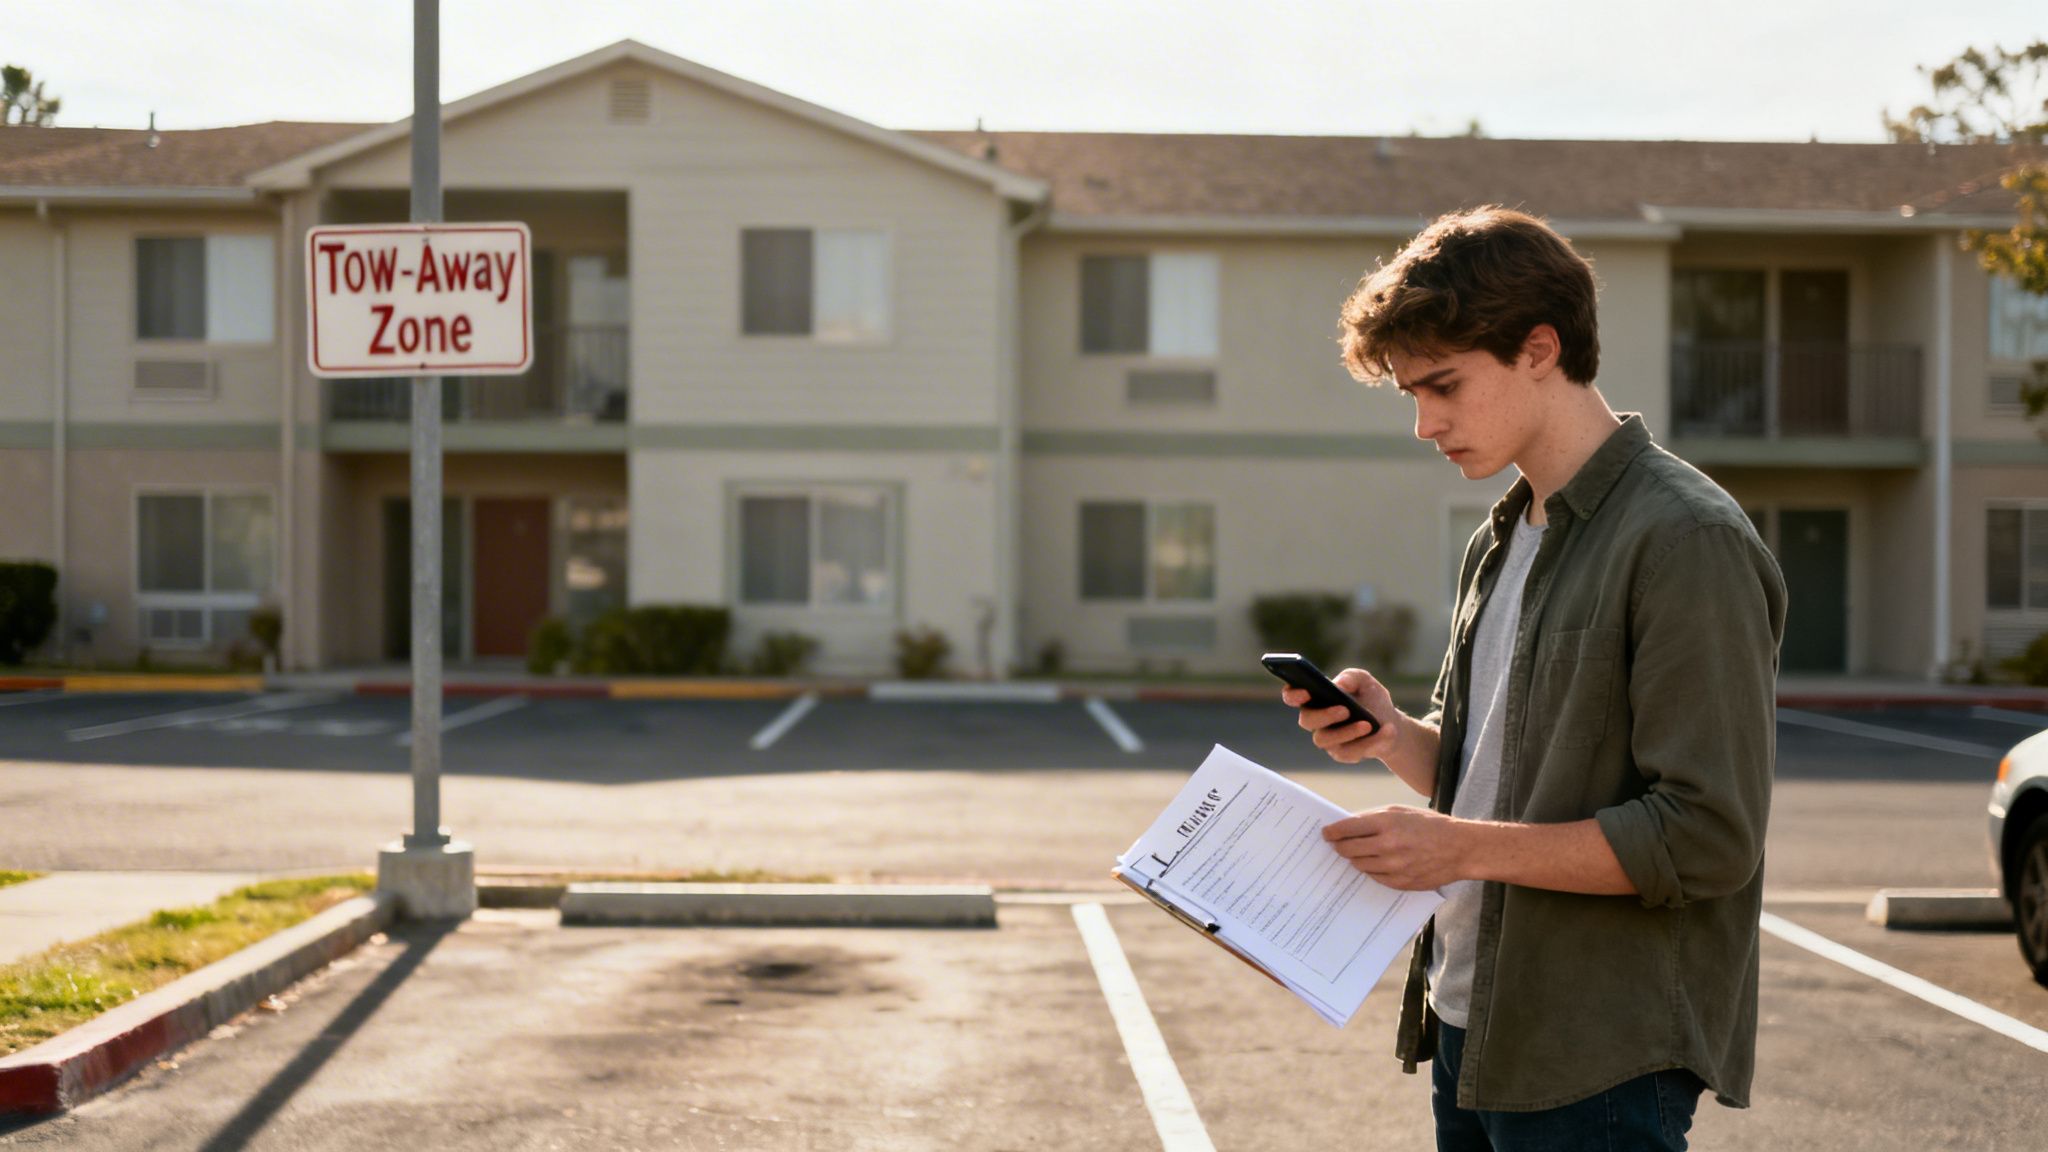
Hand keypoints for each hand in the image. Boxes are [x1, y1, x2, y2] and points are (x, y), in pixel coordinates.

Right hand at [1282, 667, 1402, 765]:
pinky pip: (1350, 753)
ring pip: (1325, 740)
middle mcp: (1316, 720)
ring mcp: (1327, 739)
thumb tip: (1338, 685)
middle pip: (1306, 721)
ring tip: (1368, 724)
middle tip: (1345, 710)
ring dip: (1347, 732)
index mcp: (1315, 698)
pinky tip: (1386, 732)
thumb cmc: (1371, 698)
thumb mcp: (1365, 681)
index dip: (1293, 694)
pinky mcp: (1342, 754)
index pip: (1292, 696)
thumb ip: (1351, 677)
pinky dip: (1370, 742)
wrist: (1390, 723)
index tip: (1305, 691)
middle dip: (1324, 715)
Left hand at [1322, 805, 1468, 890]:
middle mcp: (1387, 845)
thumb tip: (1347, 825)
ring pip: (1359, 865)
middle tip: (1337, 845)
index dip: (1332, 832)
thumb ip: (1373, 817)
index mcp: (1386, 823)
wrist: (1459, 848)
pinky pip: (1374, 877)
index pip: (1346, 829)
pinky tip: (1376, 863)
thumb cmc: (1429, 825)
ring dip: (1356, 859)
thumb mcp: (1400, 811)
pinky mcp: (1400, 882)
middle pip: (1348, 850)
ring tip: (1359, 853)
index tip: (1326, 834)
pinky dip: (1372, 870)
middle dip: (1339, 847)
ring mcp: (1393, 866)